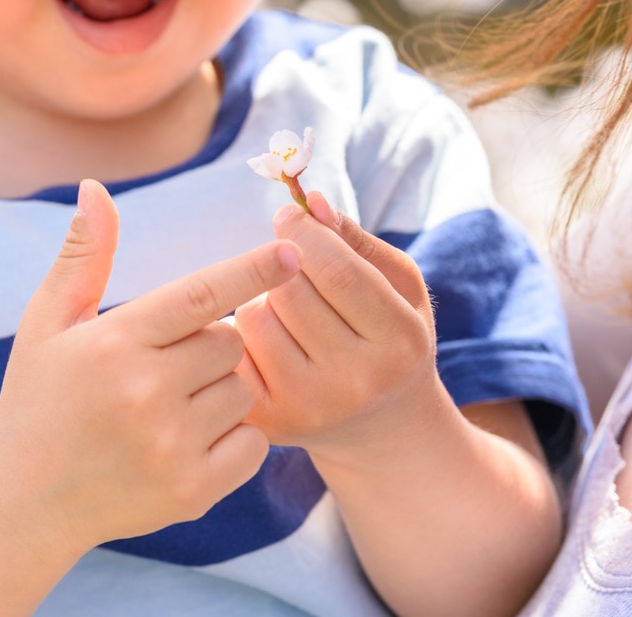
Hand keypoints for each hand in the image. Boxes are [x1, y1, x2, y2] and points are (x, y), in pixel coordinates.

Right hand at [0, 179, 302, 553]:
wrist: (26, 501)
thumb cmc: (39, 400)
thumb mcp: (47, 324)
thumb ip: (83, 257)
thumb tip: (96, 188)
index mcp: (114, 342)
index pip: (203, 293)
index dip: (252, 269)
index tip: (291, 252)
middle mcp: (146, 392)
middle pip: (230, 342)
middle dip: (212, 344)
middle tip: (168, 365)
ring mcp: (171, 445)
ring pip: (243, 391)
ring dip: (221, 390)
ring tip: (171, 406)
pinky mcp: (192, 490)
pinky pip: (253, 443)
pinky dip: (234, 438)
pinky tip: (189, 440)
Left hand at [234, 191, 438, 459]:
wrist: (381, 429)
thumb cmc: (387, 340)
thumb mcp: (396, 288)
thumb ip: (355, 240)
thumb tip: (310, 202)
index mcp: (399, 342)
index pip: (337, 271)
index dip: (304, 233)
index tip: (288, 216)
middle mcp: (357, 381)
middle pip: (289, 291)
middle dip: (283, 268)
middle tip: (294, 274)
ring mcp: (310, 407)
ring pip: (253, 317)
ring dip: (260, 301)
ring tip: (288, 317)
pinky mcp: (269, 422)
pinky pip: (232, 351)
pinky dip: (241, 336)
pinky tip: (268, 345)